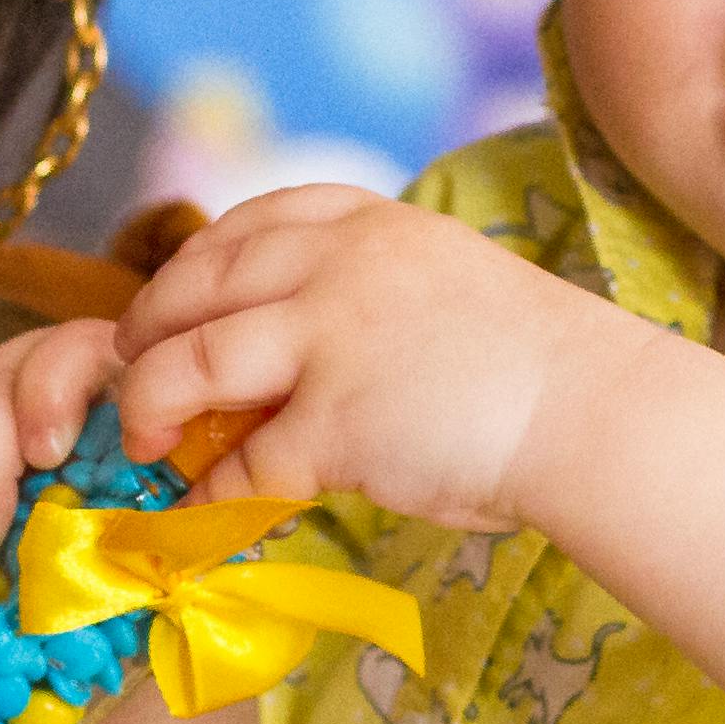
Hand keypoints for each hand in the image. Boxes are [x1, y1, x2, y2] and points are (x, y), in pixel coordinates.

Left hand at [107, 188, 634, 532]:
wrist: (594, 411)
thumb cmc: (536, 361)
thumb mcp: (444, 280)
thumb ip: (370, 289)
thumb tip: (297, 338)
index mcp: (373, 224)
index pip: (255, 219)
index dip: (198, 259)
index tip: (174, 291)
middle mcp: (339, 265)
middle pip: (201, 281)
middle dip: (150, 323)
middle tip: (130, 363)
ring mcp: (331, 339)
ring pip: (195, 360)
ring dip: (154, 401)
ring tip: (144, 436)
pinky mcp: (335, 421)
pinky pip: (244, 459)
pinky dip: (210, 485)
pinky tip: (200, 504)